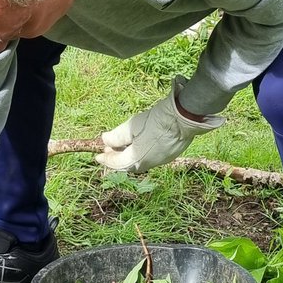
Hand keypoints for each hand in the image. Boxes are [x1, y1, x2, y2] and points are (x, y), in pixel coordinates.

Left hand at [96, 76, 224, 173]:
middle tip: (109, 150)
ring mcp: (161, 160)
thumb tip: (105, 141)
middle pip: (129, 165)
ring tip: (123, 146)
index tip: (98, 156)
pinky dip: (140, 153)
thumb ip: (117, 136)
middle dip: (117, 158)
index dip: (107, 160)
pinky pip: (150, 158)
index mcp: (138, 159)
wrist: (185, 117)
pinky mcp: (170, 154)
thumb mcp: (133, 126)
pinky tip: (139, 144)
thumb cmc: (158, 120)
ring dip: (129, 156)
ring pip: (140, 162)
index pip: (117, 163)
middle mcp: (149, 163)